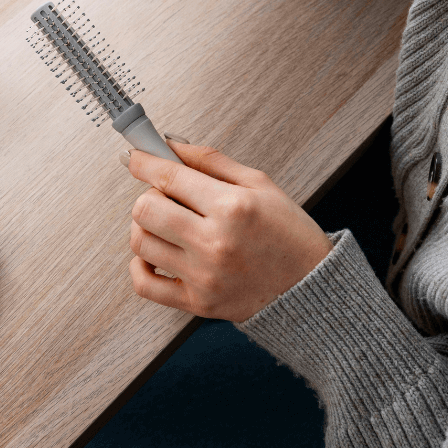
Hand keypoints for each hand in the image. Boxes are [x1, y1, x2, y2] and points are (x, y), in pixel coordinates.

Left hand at [124, 140, 332, 322]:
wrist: (312, 288)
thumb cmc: (289, 233)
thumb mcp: (259, 183)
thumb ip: (210, 160)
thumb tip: (169, 144)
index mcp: (232, 207)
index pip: (169, 176)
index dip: (144, 161)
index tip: (135, 156)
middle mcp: (215, 242)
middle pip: (146, 208)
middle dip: (149, 194)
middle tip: (166, 195)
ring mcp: (203, 276)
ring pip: (140, 242)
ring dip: (145, 226)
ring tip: (167, 223)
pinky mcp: (197, 303)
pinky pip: (144, 284)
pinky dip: (139, 265)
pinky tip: (157, 253)